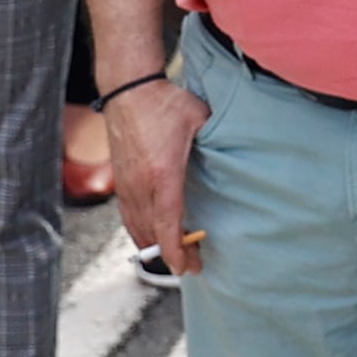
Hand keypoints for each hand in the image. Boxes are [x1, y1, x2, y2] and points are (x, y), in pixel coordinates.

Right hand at [107, 75, 208, 266]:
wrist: (128, 89)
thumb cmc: (164, 103)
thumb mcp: (200, 119)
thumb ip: (217, 139)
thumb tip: (236, 149)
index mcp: (162, 174)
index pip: (168, 223)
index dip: (175, 250)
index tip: (185, 267)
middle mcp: (140, 185)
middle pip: (152, 233)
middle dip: (170, 254)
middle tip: (190, 266)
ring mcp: (126, 184)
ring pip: (137, 227)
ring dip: (154, 246)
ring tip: (172, 256)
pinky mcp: (119, 180)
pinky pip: (127, 216)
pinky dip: (139, 231)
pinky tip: (149, 236)